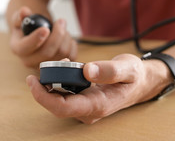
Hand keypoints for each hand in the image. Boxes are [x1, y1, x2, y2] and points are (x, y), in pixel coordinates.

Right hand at [9, 6, 77, 67]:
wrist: (37, 36)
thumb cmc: (29, 26)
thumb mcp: (22, 19)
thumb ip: (21, 15)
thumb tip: (24, 11)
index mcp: (18, 49)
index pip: (26, 48)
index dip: (36, 38)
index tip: (45, 29)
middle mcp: (30, 61)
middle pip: (47, 52)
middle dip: (58, 34)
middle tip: (61, 21)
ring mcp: (45, 66)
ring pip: (62, 53)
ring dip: (66, 37)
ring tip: (62, 28)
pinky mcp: (59, 67)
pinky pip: (71, 56)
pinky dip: (72, 44)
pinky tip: (66, 38)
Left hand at [26, 54, 171, 123]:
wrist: (141, 82)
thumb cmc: (135, 76)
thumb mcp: (127, 69)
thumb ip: (109, 71)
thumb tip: (87, 71)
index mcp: (98, 106)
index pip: (63, 108)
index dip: (43, 97)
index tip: (32, 81)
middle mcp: (89, 111)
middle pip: (57, 105)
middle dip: (45, 86)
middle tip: (47, 65)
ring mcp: (86, 107)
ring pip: (60, 99)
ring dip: (54, 82)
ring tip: (61, 63)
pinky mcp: (84, 100)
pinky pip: (66, 94)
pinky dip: (61, 80)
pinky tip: (67, 67)